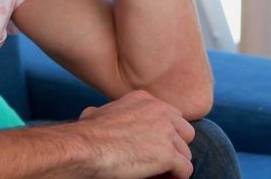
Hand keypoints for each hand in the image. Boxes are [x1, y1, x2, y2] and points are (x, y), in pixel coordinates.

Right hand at [70, 90, 194, 178]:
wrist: (85, 147)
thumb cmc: (85, 134)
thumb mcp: (96, 113)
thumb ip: (106, 112)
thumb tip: (93, 114)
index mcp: (145, 99)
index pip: (171, 116)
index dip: (164, 135)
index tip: (151, 148)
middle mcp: (160, 111)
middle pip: (185, 132)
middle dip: (175, 148)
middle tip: (158, 162)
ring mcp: (166, 132)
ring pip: (186, 153)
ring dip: (173, 166)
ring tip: (155, 173)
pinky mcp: (168, 154)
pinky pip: (185, 170)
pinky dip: (175, 178)